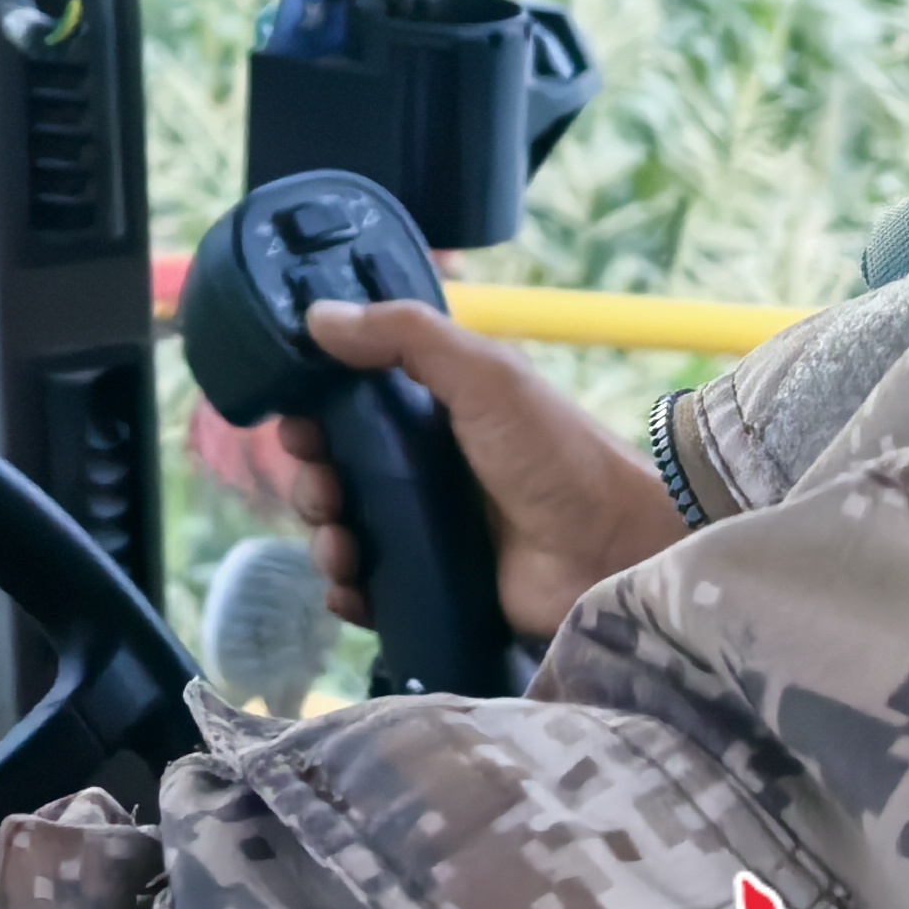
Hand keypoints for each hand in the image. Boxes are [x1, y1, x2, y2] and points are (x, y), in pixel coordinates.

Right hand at [272, 302, 683, 642]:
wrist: (614, 551)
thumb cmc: (553, 453)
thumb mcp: (485, 375)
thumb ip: (405, 335)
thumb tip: (316, 317)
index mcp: (433, 412)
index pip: (349, 407)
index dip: (313, 413)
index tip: (295, 423)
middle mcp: (423, 470)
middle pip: (335, 473)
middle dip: (311, 483)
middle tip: (324, 491)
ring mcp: (426, 532)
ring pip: (342, 532)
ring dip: (324, 539)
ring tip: (341, 547)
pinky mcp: (433, 587)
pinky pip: (368, 591)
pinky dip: (347, 591)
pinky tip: (350, 589)